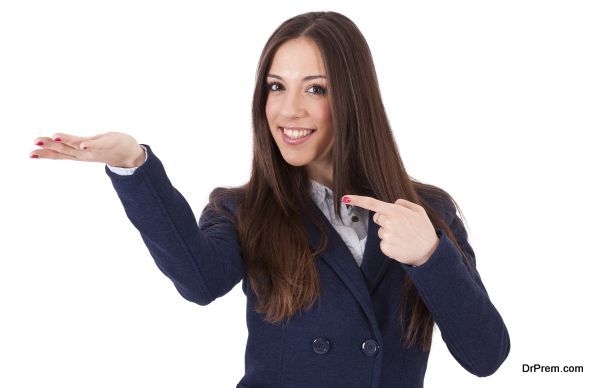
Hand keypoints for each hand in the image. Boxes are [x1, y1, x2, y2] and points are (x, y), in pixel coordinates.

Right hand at [30, 131, 145, 167]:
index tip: (30, 154)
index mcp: (78, 154)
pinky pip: (97, 145)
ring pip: (78, 146)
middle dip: (50, 146)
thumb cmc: (105, 149)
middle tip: (35, 142)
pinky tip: (83, 145)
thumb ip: (70, 145)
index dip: (45, 154)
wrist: (129, 155)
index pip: (59, 154)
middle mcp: (84, 154)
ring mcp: (95, 149)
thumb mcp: (85, 148)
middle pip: (65, 150)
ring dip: (66, 142)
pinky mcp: (106, 144)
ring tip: (54, 138)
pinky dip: (89, 145)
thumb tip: (53, 142)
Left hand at [342, 195, 439, 266]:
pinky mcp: (386, 248)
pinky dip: (390, 245)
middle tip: (402, 227)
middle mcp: (389, 222)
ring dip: (389, 234)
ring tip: (404, 237)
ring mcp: (387, 236)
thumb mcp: (418, 211)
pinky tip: (401, 245)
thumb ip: (403, 203)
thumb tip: (391, 203)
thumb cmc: (424, 229)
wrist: (429, 252)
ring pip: (380, 232)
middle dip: (386, 221)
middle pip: (377, 218)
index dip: (357, 200)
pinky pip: (383, 243)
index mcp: (396, 211)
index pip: (373, 203)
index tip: (345, 198)